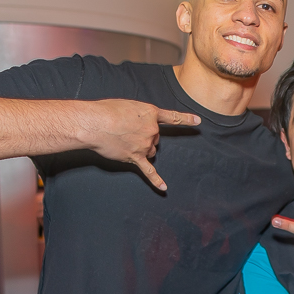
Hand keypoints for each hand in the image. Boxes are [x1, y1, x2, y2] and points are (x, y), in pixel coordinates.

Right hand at [83, 99, 200, 190]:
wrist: (95, 123)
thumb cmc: (106, 111)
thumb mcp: (128, 106)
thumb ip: (137, 116)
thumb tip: (136, 128)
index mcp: (151, 113)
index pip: (172, 118)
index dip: (186, 119)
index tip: (198, 121)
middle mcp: (152, 130)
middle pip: (155, 138)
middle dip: (144, 137)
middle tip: (126, 132)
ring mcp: (145, 145)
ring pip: (150, 151)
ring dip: (141, 149)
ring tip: (123, 142)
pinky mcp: (135, 157)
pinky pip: (148, 171)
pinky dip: (155, 180)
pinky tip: (164, 188)